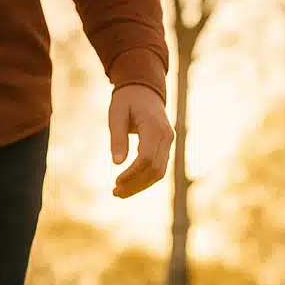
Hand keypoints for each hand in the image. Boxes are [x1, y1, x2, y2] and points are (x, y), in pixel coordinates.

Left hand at [109, 84, 173, 198]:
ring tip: (119, 193)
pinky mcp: (166, 146)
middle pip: (155, 169)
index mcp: (155, 128)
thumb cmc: (127, 100)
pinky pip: (159, 167)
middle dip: (135, 184)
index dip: (132, 174)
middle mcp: (167, 137)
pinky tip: (129, 185)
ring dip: (140, 185)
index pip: (146, 158)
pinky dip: (145, 179)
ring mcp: (169, 142)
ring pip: (159, 172)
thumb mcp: (116, 115)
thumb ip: (117, 138)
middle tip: (115, 193)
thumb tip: (117, 163)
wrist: (144, 90)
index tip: (115, 182)